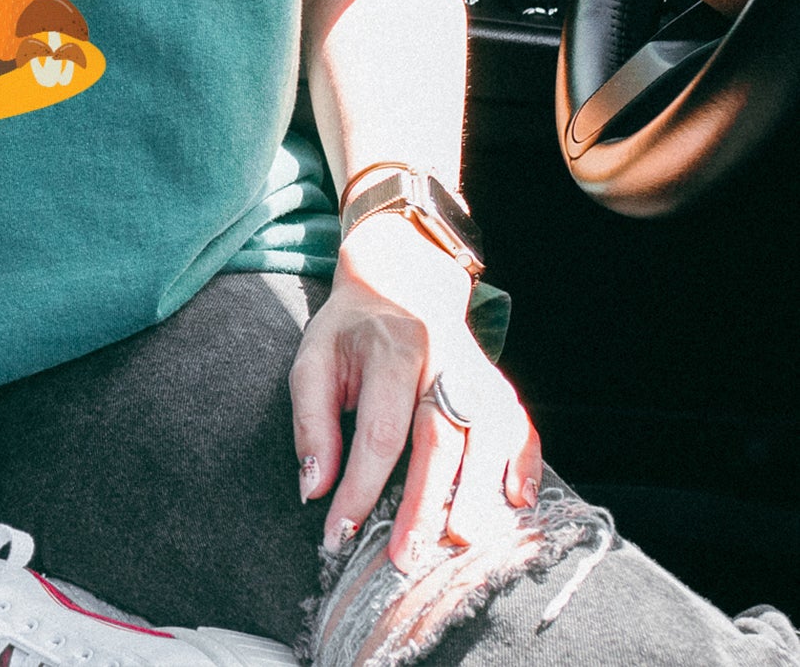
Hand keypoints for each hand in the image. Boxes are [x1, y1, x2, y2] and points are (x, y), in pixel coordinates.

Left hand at [290, 213, 541, 570]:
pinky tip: (516, 504)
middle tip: (407, 557)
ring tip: (460, 543)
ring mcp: (478, 372)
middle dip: (424, 504)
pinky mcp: (501, 385)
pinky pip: (522, 429)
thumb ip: (312, 422)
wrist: (400, 279)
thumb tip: (313, 490)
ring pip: (489, 438)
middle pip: (441, 439)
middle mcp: (441, 359)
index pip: (380, 431)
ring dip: (478, 495)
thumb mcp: (313, 359)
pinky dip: (524, 467)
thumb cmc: (350, 331)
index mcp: (389, 350)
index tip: (338, 533)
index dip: (360, 487)